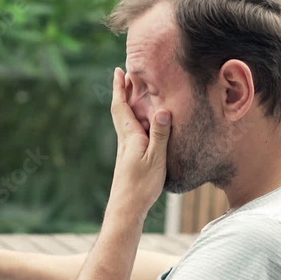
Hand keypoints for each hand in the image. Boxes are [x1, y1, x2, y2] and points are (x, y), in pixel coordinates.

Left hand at [107, 67, 171, 217]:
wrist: (126, 208)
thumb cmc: (141, 185)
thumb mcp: (155, 159)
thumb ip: (160, 135)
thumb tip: (162, 110)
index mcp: (130, 136)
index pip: (121, 106)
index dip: (119, 88)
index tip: (118, 71)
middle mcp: (125, 140)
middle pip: (120, 110)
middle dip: (122, 92)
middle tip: (124, 75)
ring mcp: (126, 150)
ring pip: (125, 121)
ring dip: (127, 104)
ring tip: (133, 93)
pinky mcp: (130, 158)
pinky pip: (130, 132)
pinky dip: (134, 120)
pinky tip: (142, 125)